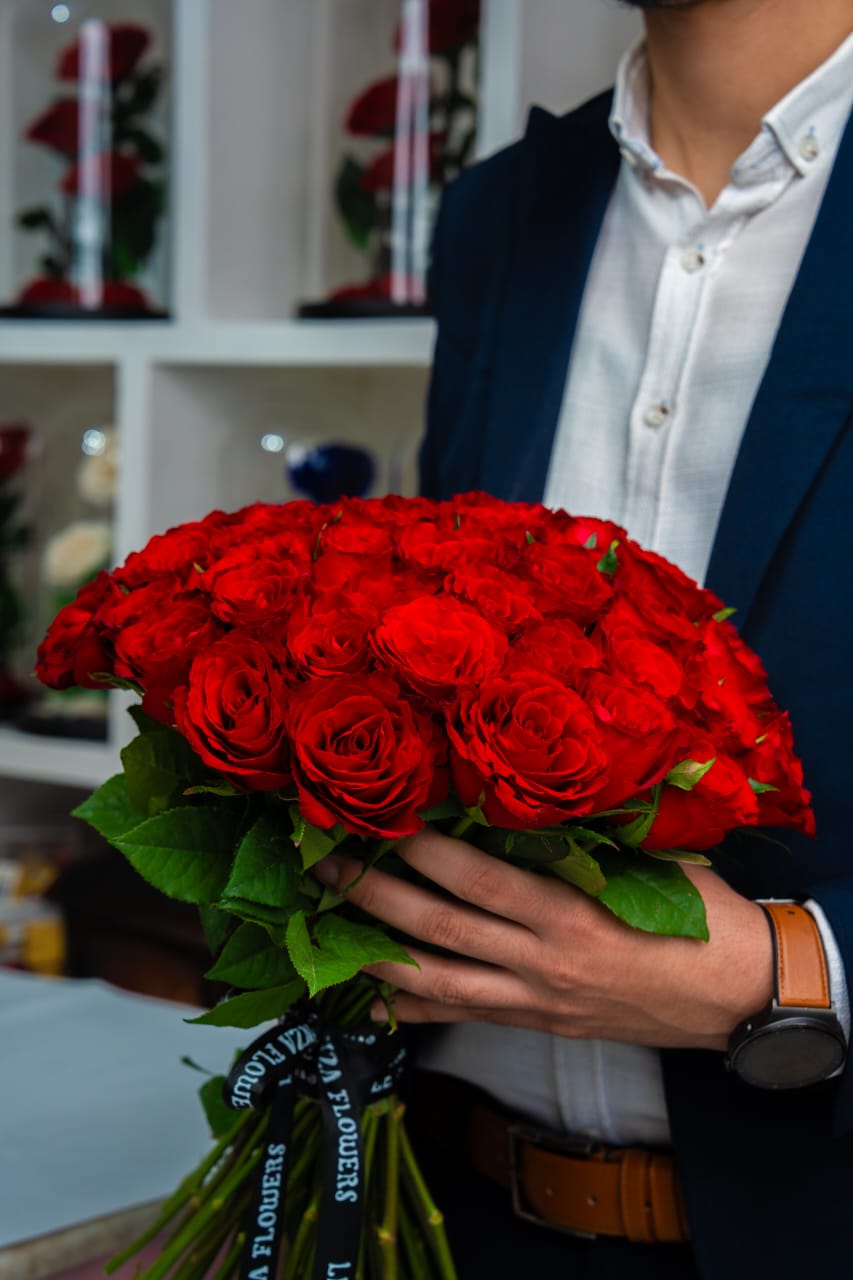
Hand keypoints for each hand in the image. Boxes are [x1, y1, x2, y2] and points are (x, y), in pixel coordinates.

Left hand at [315, 829, 773, 1050]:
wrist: (738, 996)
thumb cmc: (704, 918)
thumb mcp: (652, 863)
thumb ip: (585, 835)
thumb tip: (525, 795)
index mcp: (571, 914)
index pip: (478, 880)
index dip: (422, 851)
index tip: (378, 817)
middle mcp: (543, 963)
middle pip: (441, 931)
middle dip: (375, 898)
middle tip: (323, 866)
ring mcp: (537, 1000)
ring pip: (439, 983)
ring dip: (377, 956)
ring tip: (324, 928)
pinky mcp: (539, 1023)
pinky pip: (464, 1018)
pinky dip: (414, 1009)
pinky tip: (372, 998)